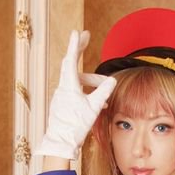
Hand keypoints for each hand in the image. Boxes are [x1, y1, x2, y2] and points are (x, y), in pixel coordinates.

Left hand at [34, 30, 115, 159]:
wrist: (62, 142)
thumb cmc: (76, 125)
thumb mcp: (93, 107)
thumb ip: (103, 92)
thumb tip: (112, 80)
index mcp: (68, 85)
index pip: (71, 59)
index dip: (75, 45)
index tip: (78, 32)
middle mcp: (63, 88)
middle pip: (72, 65)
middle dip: (80, 51)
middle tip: (87, 38)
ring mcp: (62, 96)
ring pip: (78, 81)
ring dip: (91, 82)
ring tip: (106, 87)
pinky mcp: (63, 104)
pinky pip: (76, 92)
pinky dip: (87, 92)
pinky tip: (99, 102)